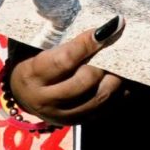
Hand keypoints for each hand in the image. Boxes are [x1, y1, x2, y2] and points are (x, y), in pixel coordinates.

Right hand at [9, 15, 125, 124]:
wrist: (25, 94)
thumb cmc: (36, 62)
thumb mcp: (38, 49)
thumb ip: (65, 41)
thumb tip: (100, 27)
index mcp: (32, 75)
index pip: (64, 60)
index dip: (88, 44)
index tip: (109, 27)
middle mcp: (45, 100)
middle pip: (84, 82)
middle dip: (104, 64)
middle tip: (118, 48)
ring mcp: (63, 115)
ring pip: (97, 98)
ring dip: (116, 79)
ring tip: (124, 63)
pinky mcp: (78, 122)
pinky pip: (105, 109)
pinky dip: (119, 93)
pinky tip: (125, 79)